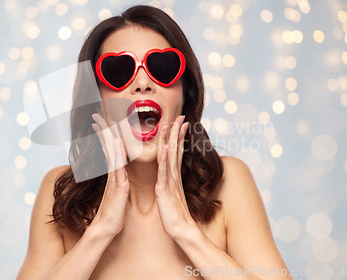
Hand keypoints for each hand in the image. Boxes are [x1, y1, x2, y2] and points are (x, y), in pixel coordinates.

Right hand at [90, 113, 129, 237]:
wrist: (107, 229)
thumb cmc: (113, 212)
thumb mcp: (118, 193)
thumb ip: (117, 181)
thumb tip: (118, 173)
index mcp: (114, 174)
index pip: (109, 150)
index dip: (105, 136)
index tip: (100, 123)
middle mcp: (113, 173)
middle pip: (108, 147)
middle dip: (102, 131)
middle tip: (95, 116)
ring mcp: (114, 179)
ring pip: (112, 154)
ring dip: (108, 138)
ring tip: (105, 123)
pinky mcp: (119, 186)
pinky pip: (118, 168)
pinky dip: (117, 154)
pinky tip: (116, 144)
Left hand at [155, 115, 196, 239]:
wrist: (181, 230)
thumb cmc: (175, 214)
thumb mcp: (171, 195)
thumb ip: (171, 183)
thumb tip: (170, 176)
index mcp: (173, 176)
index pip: (176, 151)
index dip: (178, 136)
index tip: (180, 123)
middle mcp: (173, 176)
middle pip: (175, 149)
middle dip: (177, 132)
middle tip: (180, 116)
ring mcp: (170, 181)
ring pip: (170, 156)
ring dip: (171, 139)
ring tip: (172, 124)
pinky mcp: (165, 189)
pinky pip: (165, 171)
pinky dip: (166, 158)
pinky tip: (167, 146)